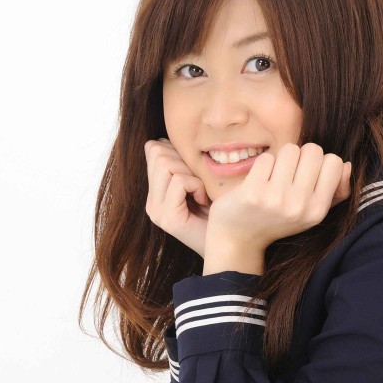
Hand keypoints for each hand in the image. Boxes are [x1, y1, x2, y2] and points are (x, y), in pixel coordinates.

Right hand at [144, 138, 210, 256]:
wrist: (231, 245)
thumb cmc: (221, 212)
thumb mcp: (200, 181)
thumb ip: (185, 163)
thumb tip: (172, 138)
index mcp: (156, 191)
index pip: (152, 148)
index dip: (176, 150)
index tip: (195, 172)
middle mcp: (151, 201)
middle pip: (157, 153)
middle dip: (184, 161)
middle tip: (200, 184)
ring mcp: (157, 211)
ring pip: (166, 164)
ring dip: (191, 174)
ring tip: (202, 194)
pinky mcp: (167, 218)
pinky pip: (179, 181)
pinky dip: (196, 186)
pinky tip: (204, 202)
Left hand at [205, 142, 351, 257]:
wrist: (239, 238)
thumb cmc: (277, 220)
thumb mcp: (310, 213)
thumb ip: (335, 191)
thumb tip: (348, 165)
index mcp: (318, 210)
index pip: (335, 162)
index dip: (320, 163)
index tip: (307, 176)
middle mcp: (300, 206)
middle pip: (314, 150)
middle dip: (302, 156)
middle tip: (289, 174)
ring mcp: (277, 199)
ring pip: (291, 149)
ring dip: (282, 158)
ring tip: (274, 177)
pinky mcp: (254, 192)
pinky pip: (267, 158)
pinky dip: (263, 165)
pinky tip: (259, 181)